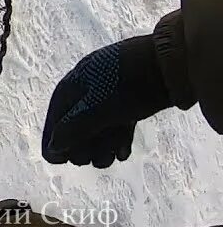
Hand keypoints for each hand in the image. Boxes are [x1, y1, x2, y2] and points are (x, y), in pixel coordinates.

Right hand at [41, 34, 170, 167]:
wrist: (174, 65)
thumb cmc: (131, 86)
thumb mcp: (99, 110)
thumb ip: (75, 130)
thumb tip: (52, 151)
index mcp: (75, 82)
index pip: (57, 114)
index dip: (54, 138)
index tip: (56, 161)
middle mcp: (88, 85)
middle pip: (77, 121)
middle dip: (82, 144)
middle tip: (88, 161)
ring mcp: (111, 91)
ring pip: (99, 124)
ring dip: (101, 145)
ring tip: (110, 159)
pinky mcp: (132, 97)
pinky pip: (117, 121)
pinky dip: (117, 137)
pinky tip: (123, 152)